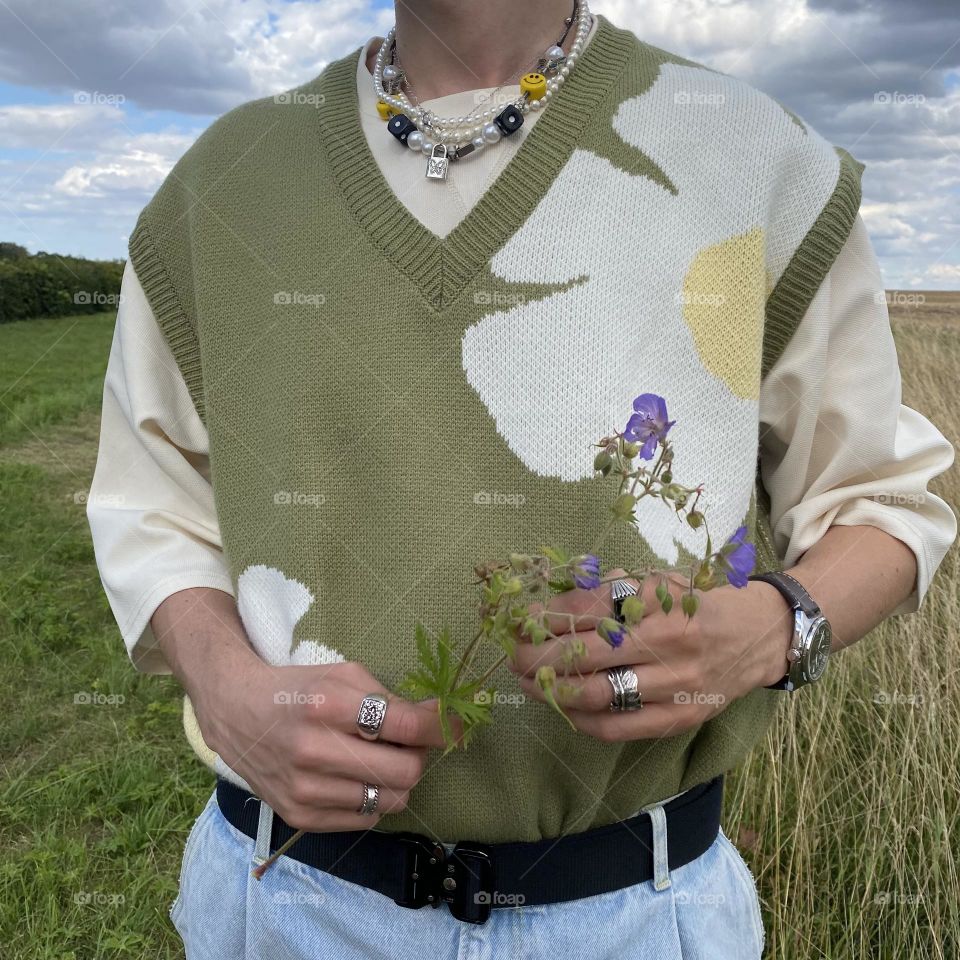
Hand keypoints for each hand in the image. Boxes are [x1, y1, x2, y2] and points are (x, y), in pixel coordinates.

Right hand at [194, 657, 457, 831]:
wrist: (237, 713)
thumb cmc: (299, 689)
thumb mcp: (344, 675)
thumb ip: (391, 698)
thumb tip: (438, 722)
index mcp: (327, 704)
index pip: (403, 724)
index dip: (438, 725)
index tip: (452, 723)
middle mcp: (313, 750)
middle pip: (405, 771)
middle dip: (418, 755)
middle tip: (409, 742)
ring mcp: (304, 789)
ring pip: (390, 800)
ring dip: (397, 780)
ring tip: (381, 759)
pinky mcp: (299, 817)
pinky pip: (365, 819)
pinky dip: (372, 798)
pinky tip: (356, 777)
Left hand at [507, 569, 792, 741]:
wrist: (760, 635)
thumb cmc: (699, 604)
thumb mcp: (657, 583)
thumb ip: (609, 592)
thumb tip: (552, 605)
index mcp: (659, 601)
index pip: (590, 610)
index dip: (548, 617)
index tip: (523, 621)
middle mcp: (667, 643)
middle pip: (587, 654)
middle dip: (540, 656)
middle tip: (515, 655)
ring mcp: (674, 685)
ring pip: (598, 694)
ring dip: (554, 690)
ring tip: (531, 683)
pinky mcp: (679, 718)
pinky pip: (619, 728)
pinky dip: (583, 719)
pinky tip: (565, 707)